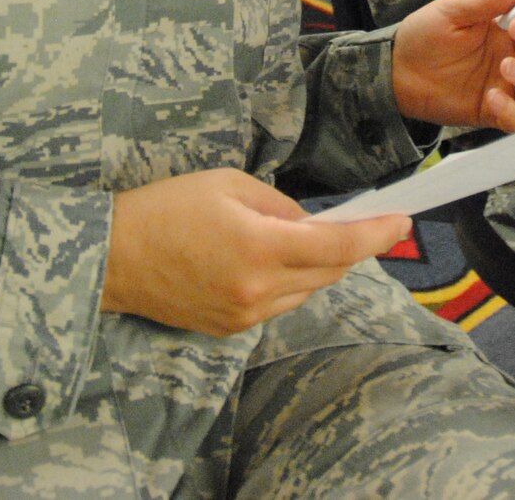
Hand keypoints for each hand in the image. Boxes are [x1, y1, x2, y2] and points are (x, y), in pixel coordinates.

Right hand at [103, 169, 409, 335]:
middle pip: (330, 271)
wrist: (111, 258)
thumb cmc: (165, 208)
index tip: (403, 222)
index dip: (377, 235)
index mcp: (260, 248)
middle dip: (352, 246)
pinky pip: (280, 304)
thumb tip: (313, 224)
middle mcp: (259, 290)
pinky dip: (289, 282)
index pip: (338, 246)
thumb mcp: (228, 185)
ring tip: (303, 237)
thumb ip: (281, 206)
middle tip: (364, 221)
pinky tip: (271, 260)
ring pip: (307, 291)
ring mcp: (245, 316)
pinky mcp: (231, 329)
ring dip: (318, 265)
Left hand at [392, 0, 514, 131]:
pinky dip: (513, 112)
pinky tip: (491, 99)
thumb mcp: (453, 11)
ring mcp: (505, 87)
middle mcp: (511, 58)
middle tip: (511, 42)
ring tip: (505, 69)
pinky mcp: (492, 113)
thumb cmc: (424, 34)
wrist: (395, 70)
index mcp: (506, 31)